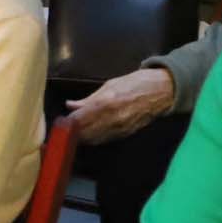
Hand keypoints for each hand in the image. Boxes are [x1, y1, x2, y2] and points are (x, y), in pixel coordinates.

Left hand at [55, 65, 176, 145]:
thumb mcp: (109, 85)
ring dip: (81, 138)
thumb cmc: (134, 82)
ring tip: (72, 133)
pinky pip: (105, 140)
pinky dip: (94, 138)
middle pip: (84, 133)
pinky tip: (88, 134)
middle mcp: (111, 119)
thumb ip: (88, 99)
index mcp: (105, 103)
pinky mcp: (126, 134)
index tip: (59, 123)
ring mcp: (119, 129)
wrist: (162, 92)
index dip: (67, 123)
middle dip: (72, 133)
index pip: (79, 120)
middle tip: (63, 129)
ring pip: (93, 139)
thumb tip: (70, 105)